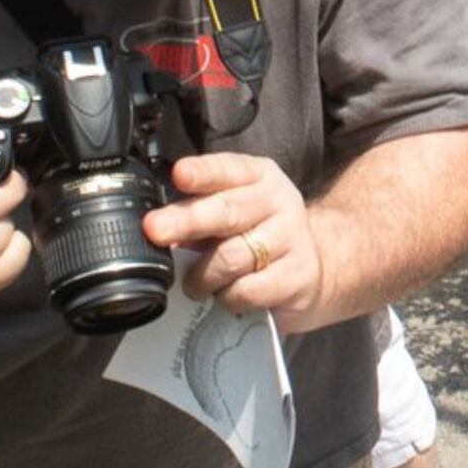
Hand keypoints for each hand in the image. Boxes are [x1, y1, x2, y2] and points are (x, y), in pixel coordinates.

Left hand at [147, 152, 324, 321]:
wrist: (312, 269)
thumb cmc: (258, 237)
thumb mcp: (230, 216)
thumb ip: (197, 216)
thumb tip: (158, 231)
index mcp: (258, 176)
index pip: (227, 169)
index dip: (202, 173)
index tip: (180, 174)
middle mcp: (279, 201)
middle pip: (228, 211)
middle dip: (187, 220)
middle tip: (155, 229)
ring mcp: (293, 237)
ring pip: (232, 257)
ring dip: (203, 275)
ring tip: (196, 284)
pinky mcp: (299, 275)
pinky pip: (247, 290)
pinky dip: (228, 297)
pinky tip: (228, 295)